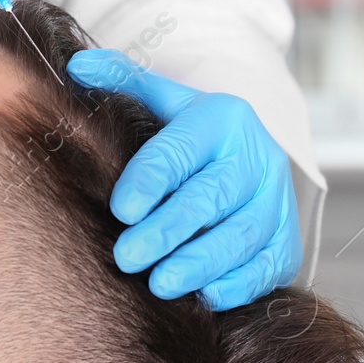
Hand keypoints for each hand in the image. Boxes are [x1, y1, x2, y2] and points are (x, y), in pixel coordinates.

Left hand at [66, 50, 301, 310]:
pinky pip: (269, 266)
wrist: (252, 158)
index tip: (121, 210)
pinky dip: (238, 283)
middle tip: (127, 257)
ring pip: (241, 235)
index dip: (150, 181)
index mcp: (223, 119)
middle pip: (211, 198)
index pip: (181, 150)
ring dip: (199, 263)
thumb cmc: (194, 136)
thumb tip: (76, 66)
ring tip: (160, 283)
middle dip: (167, 231)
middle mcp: (257, 157)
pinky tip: (205, 296)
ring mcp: (276, 200)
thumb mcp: (164, 102)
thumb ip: (123, 81)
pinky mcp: (287, 239)